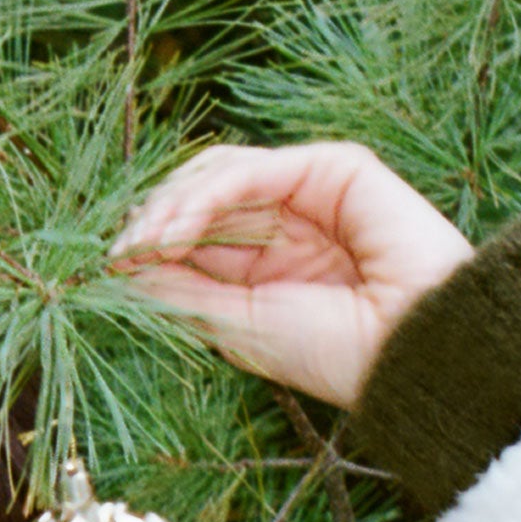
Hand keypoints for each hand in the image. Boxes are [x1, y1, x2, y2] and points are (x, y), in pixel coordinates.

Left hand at [107, 141, 471, 407]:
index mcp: (266, 267)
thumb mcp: (237, 326)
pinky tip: (174, 231)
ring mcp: (308, 191)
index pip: (195, 234)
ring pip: (217, 174)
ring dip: (170, 205)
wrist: (412, 351)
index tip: (108, 267)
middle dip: (153, 219)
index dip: (149, 241)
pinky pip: (249, 170)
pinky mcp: (332, 167)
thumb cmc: (335, 354)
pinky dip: (203, 196)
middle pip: (199, 197)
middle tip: (119, 252)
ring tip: (142, 243)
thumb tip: (120, 266)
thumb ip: (182, 291)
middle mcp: (285, 225)